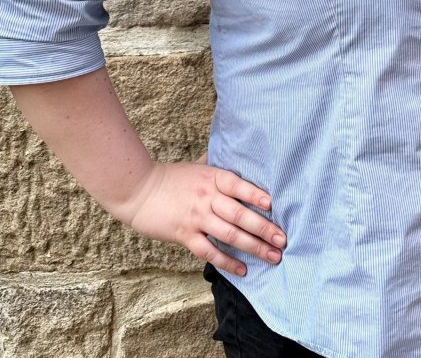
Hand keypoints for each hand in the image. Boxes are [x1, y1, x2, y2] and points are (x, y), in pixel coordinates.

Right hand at [121, 155, 286, 276]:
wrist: (138, 190)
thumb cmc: (170, 177)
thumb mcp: (196, 165)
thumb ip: (216, 163)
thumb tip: (234, 151)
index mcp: (212, 177)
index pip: (238, 185)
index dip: (256, 194)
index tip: (273, 205)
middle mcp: (207, 197)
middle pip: (240, 214)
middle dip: (264, 228)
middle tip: (282, 240)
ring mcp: (197, 217)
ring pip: (230, 235)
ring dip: (253, 246)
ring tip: (272, 256)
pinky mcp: (185, 235)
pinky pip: (210, 251)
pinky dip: (227, 261)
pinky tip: (242, 269)